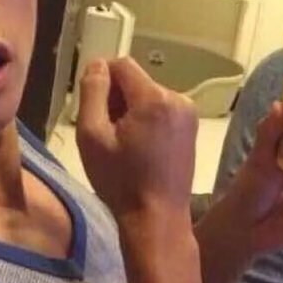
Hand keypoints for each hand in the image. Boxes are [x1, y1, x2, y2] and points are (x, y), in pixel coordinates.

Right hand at [76, 57, 198, 218]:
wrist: (157, 219)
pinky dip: (145, 118)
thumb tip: (97, 63)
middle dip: (116, 97)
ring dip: (129, 109)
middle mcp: (177, 98)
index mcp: (154, 98)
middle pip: (135, 80)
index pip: (122, 65)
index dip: (102, 79)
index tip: (93, 107)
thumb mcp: (92, 135)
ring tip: (121, 142)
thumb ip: (92, 92)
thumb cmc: (120, 180)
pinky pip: (160, 108)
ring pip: (146, 94)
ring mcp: (188, 112)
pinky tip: (138, 145)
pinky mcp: (190, 126)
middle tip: (105, 131)